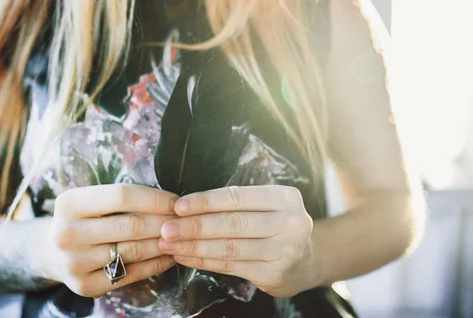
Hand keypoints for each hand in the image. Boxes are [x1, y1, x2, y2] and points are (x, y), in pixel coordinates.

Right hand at [43, 184, 177, 297]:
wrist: (51, 252)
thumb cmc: (82, 219)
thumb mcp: (90, 200)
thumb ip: (121, 199)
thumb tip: (170, 200)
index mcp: (70, 204)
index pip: (122, 195)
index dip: (155, 198)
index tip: (176, 201)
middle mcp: (67, 233)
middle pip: (131, 225)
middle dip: (165, 222)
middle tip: (185, 221)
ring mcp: (74, 262)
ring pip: (133, 251)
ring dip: (163, 244)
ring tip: (182, 238)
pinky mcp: (85, 285)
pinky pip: (131, 274)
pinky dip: (156, 264)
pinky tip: (170, 256)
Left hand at [158, 185, 315, 296]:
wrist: (306, 261)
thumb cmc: (275, 225)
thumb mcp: (266, 206)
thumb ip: (236, 203)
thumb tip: (185, 205)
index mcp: (285, 198)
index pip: (238, 197)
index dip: (206, 202)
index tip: (178, 206)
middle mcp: (291, 223)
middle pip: (233, 224)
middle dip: (195, 226)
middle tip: (166, 229)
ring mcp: (285, 251)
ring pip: (230, 248)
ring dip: (194, 246)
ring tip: (169, 244)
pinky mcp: (274, 275)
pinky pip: (231, 266)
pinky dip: (204, 261)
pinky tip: (185, 256)